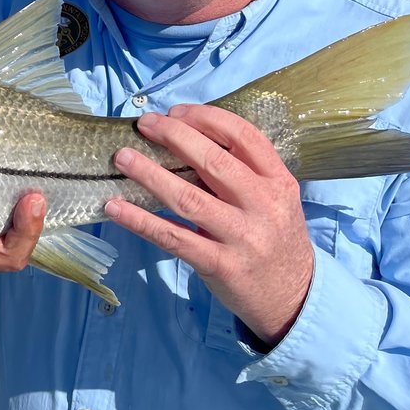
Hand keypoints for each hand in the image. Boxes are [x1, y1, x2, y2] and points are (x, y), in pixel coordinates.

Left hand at [105, 105, 314, 346]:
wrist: (294, 297)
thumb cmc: (275, 238)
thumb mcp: (273, 201)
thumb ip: (240, 174)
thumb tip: (183, 141)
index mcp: (278, 182)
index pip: (244, 136)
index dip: (206, 118)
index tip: (176, 112)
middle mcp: (263, 205)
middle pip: (213, 161)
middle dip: (173, 137)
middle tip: (144, 124)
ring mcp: (242, 237)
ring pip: (188, 198)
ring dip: (149, 174)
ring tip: (122, 158)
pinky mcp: (220, 265)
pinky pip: (173, 237)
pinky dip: (140, 221)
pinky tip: (115, 207)